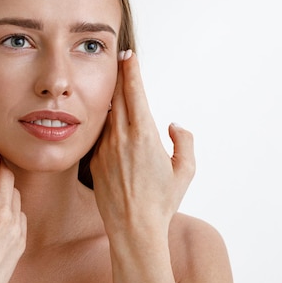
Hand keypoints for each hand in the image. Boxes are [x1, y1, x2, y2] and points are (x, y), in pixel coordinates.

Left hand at [90, 50, 195, 237]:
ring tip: (118, 91)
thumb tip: (172, 124)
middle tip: (121, 61)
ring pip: (107, 115)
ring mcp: (105, 148)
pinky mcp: (95, 160)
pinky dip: (107, 126)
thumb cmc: (163, 201)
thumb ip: (183, 141)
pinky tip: (112, 126)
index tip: (128, 55)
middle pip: (117, 97)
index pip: (135, 92)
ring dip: (112, 101)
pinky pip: (101, 136)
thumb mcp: (186, 170)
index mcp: (144, 134)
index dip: (131, 70)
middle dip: (119, 76)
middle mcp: (121, 137)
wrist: (133, 227)